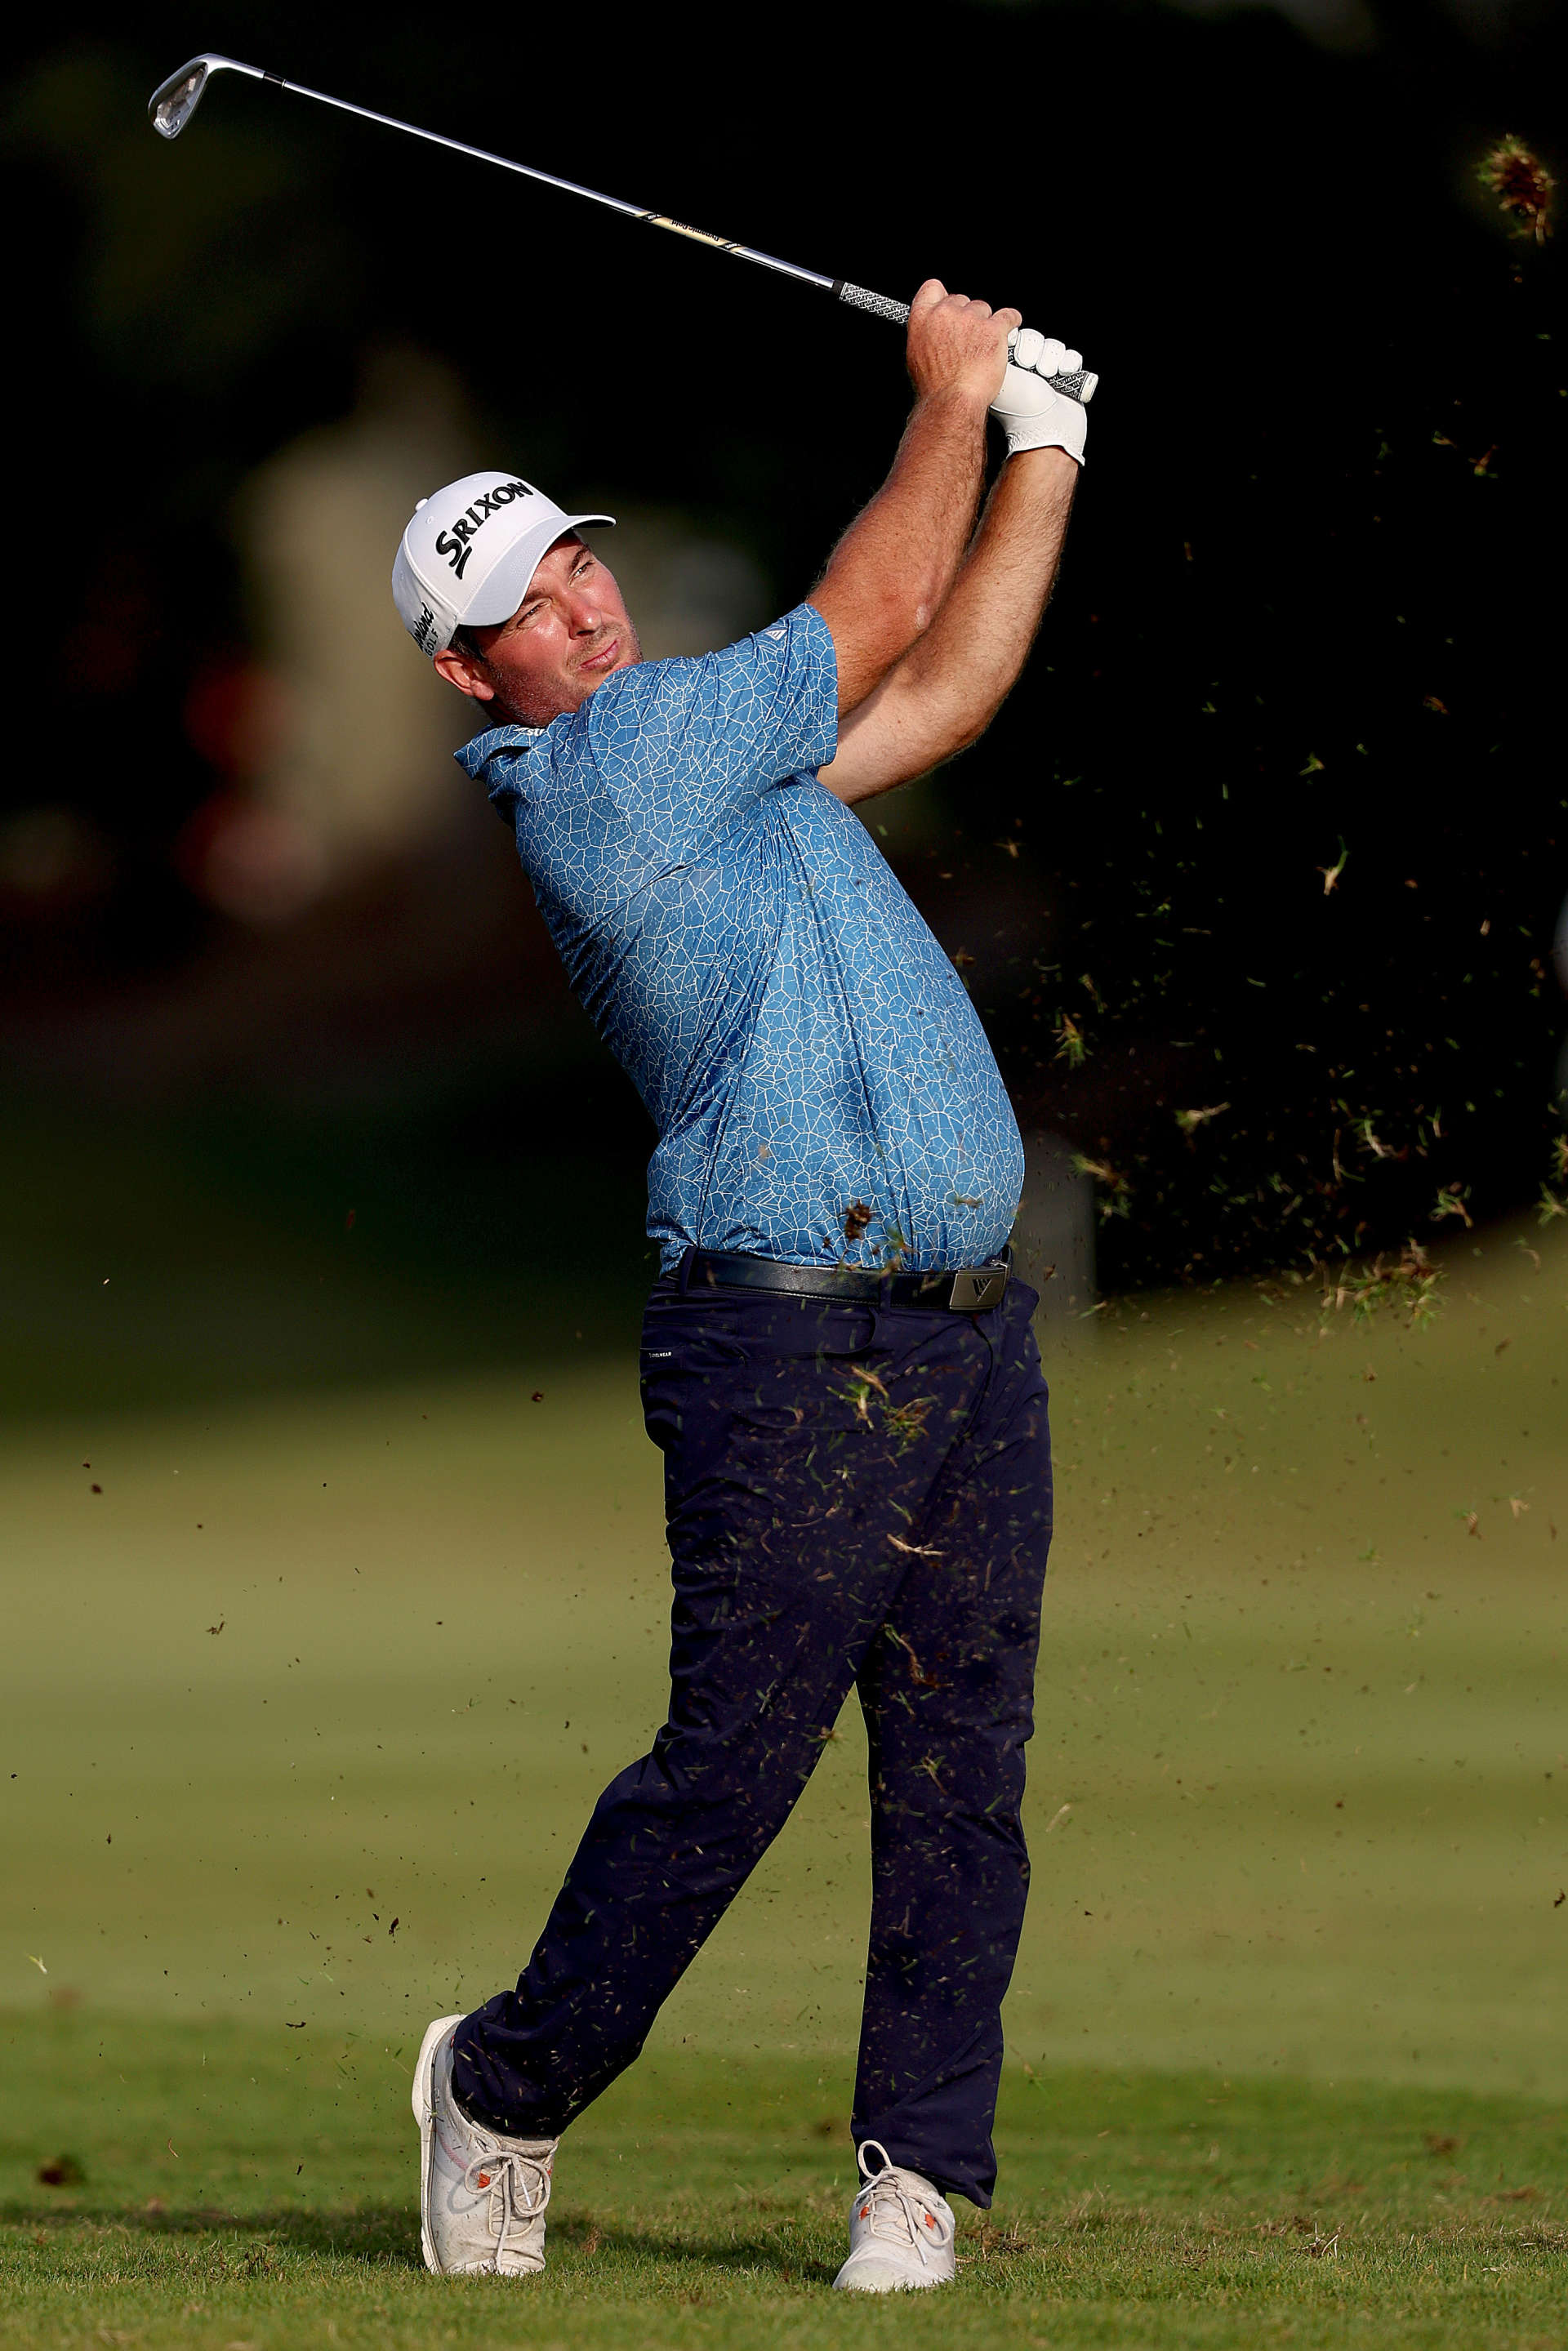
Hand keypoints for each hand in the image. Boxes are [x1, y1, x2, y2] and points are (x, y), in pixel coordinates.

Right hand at [905, 280, 1020, 410]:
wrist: (952, 403)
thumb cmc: (935, 388)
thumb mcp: (917, 357)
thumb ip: (927, 335)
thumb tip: (935, 331)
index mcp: (923, 318)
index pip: (933, 288)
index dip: (943, 297)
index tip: (950, 306)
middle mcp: (946, 314)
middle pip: (962, 301)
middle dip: (967, 317)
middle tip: (970, 338)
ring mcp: (971, 320)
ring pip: (984, 309)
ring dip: (986, 324)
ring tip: (986, 345)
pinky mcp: (993, 329)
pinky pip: (1009, 316)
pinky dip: (1011, 321)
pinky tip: (1011, 325)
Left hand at [989, 327, 1087, 465]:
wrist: (1046, 429)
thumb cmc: (1019, 408)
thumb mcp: (1001, 378)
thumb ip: (996, 355)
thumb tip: (1000, 334)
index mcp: (1011, 368)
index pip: (1018, 338)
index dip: (1022, 344)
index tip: (1021, 359)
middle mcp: (1028, 370)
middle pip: (1037, 340)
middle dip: (1037, 353)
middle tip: (1033, 370)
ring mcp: (1049, 374)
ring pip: (1054, 347)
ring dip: (1052, 359)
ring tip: (1048, 376)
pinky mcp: (1068, 379)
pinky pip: (1071, 356)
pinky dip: (1069, 363)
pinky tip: (1063, 374)